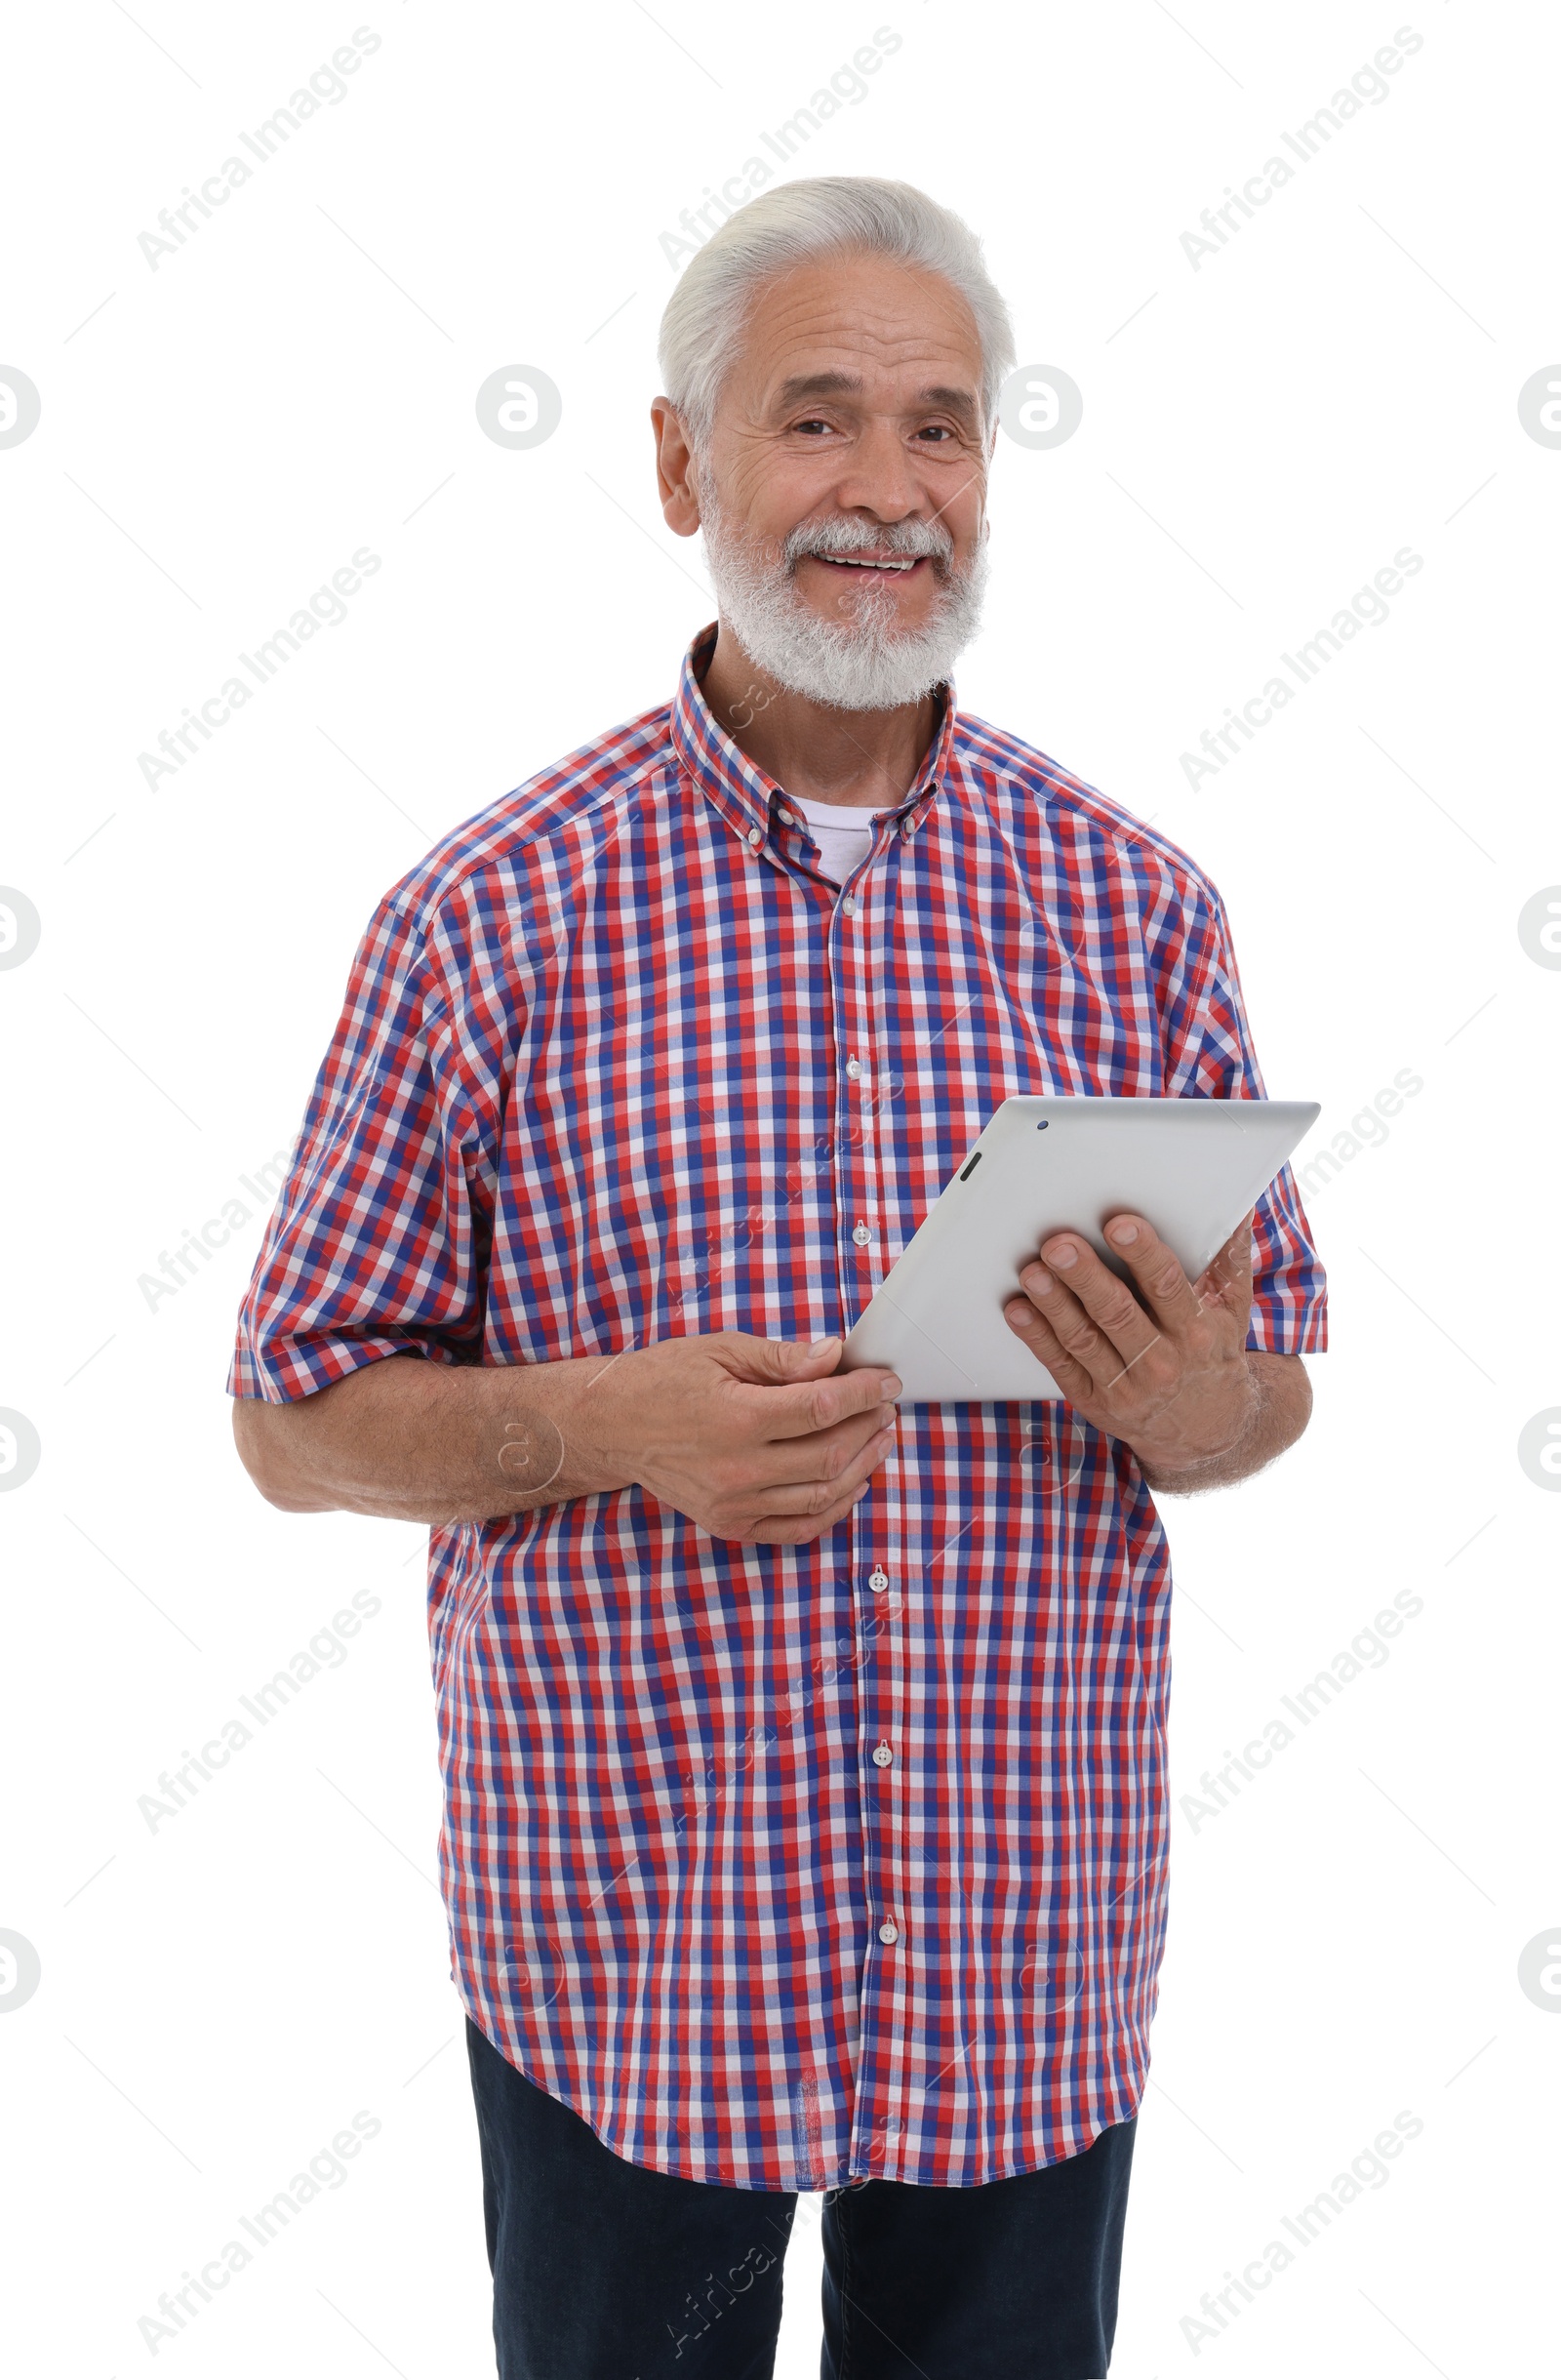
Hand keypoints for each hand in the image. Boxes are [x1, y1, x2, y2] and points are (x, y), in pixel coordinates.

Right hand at [584, 1331, 901, 1545]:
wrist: (611, 1425)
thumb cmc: (663, 1379)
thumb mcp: (720, 1349)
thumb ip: (782, 1358)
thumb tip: (834, 1356)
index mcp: (736, 1418)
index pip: (822, 1408)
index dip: (864, 1393)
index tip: (885, 1381)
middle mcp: (737, 1468)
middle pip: (830, 1454)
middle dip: (870, 1427)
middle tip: (886, 1407)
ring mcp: (734, 1503)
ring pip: (822, 1495)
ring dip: (863, 1467)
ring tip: (880, 1440)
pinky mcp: (729, 1524)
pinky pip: (797, 1529)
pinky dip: (833, 1510)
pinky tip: (853, 1484)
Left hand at [1002, 1210, 1259, 1474]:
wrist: (1207, 1431)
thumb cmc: (1213, 1354)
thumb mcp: (1231, 1310)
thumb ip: (1230, 1259)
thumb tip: (1238, 1209)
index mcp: (1195, 1330)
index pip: (1166, 1287)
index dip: (1143, 1254)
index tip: (1119, 1225)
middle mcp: (1161, 1361)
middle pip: (1117, 1313)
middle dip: (1086, 1277)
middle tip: (1060, 1245)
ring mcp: (1124, 1385)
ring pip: (1083, 1339)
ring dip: (1054, 1304)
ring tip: (1033, 1272)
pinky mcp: (1094, 1400)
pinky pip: (1061, 1365)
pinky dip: (1036, 1337)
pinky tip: (1018, 1310)